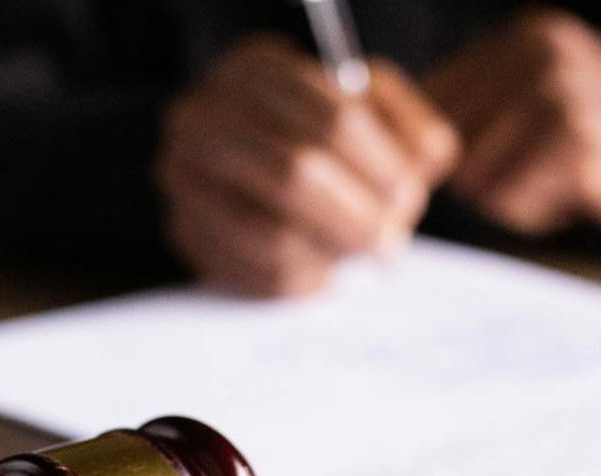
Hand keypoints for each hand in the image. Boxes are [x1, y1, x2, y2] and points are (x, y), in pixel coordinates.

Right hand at [157, 36, 458, 296]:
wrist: (247, 156)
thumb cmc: (321, 132)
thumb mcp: (373, 108)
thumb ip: (409, 129)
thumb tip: (418, 173)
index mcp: (255, 70)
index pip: (334, 120)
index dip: (382, 169)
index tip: (408, 199)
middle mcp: (204, 116)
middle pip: (296, 174)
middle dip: (357, 218)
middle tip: (389, 244)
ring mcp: (183, 176)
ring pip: (271, 234)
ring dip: (330, 254)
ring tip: (356, 256)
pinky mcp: (184, 230)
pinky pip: (251, 273)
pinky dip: (301, 281)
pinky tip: (322, 270)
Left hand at [423, 8, 600, 248]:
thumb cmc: (600, 145)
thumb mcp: (540, 99)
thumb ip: (475, 104)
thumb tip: (397, 142)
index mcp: (527, 34)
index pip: (433, 96)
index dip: (445, 145)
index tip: (488, 159)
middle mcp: (542, 52)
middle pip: (448, 141)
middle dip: (479, 173)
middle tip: (536, 171)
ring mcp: (562, 93)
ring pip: (474, 174)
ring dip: (506, 196)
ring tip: (555, 181)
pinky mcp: (577, 144)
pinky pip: (509, 200)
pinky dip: (532, 213)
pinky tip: (573, 196)